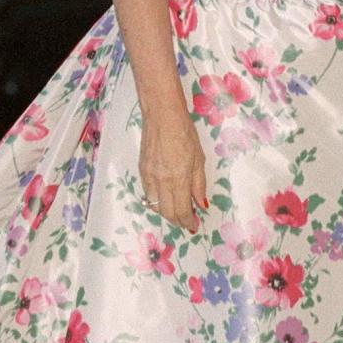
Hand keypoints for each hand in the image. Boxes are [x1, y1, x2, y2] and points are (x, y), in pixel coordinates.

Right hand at [140, 105, 207, 232]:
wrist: (161, 116)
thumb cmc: (185, 134)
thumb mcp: (199, 159)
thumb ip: (198, 184)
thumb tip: (201, 205)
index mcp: (178, 179)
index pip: (181, 210)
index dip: (188, 222)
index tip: (194, 226)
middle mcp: (161, 182)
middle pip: (167, 212)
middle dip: (178, 221)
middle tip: (187, 223)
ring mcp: (149, 177)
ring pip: (155, 206)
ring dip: (167, 213)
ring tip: (177, 212)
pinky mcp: (141, 171)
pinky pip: (148, 194)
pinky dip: (157, 202)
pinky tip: (165, 199)